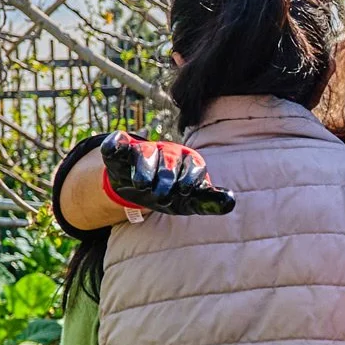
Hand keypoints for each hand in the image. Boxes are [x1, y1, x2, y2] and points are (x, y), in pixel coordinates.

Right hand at [100, 131, 236, 216]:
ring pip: (146, 152)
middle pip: (170, 159)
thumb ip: (209, 201)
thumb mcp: (189, 201)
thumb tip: (231, 201)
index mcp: (189, 161)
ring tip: (142, 184)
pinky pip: (117, 143)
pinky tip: (113, 147)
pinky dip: (115, 144)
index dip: (189, 177)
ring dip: (144, 167)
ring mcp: (145, 149)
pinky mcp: (122, 149)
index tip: (185, 191)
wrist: (141, 191)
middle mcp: (168, 152)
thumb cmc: (172, 194)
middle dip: (166, 175)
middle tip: (162, 194)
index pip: (195, 165)